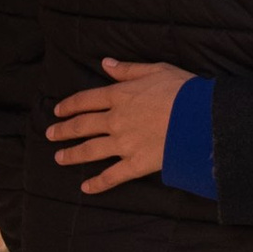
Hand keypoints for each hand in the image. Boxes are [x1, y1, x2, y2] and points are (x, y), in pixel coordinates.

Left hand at [47, 58, 190, 194]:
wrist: (202, 118)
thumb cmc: (184, 91)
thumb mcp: (157, 70)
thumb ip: (128, 69)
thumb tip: (105, 63)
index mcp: (120, 96)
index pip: (86, 100)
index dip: (69, 105)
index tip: (57, 111)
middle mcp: (116, 120)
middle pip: (82, 126)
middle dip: (63, 130)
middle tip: (50, 134)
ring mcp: (124, 144)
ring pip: (90, 150)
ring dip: (72, 154)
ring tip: (59, 157)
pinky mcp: (136, 164)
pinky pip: (112, 176)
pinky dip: (97, 183)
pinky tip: (86, 187)